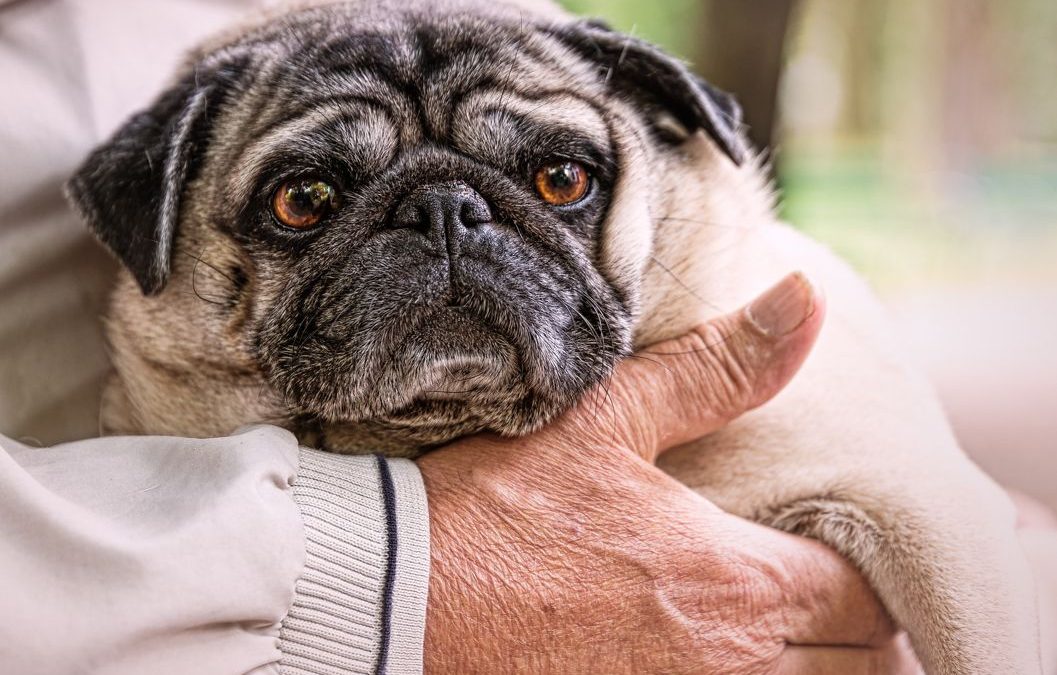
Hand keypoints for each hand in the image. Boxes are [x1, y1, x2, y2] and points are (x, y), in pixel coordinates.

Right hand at [420, 272, 919, 673]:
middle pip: (857, 669)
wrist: (399, 597)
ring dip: (813, 666)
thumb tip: (804, 300)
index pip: (865, 599)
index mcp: (733, 580)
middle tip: (822, 592)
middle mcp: (724, 665)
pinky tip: (708, 654)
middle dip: (855, 632)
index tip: (831, 541)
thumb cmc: (499, 507)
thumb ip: (719, 369)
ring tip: (784, 631)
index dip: (864, 570)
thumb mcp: (607, 420)